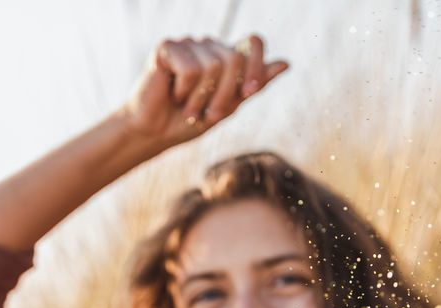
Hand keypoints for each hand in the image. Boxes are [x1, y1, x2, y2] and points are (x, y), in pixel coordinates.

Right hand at [115, 34, 288, 149]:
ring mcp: (188, 44)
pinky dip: (185, 89)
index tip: (247, 92)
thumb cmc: (188, 121)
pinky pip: (190, 67)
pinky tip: (174, 94)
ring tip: (190, 110)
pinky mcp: (168, 47)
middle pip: (234, 58)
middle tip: (209, 115)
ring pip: (213, 64)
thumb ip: (254, 85)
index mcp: (225, 57)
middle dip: (225, 94)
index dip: (255, 65)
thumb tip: (286, 63)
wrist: (154, 133)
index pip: (253, 42)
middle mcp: (208, 46)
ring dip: (202, 97)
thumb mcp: (228, 106)